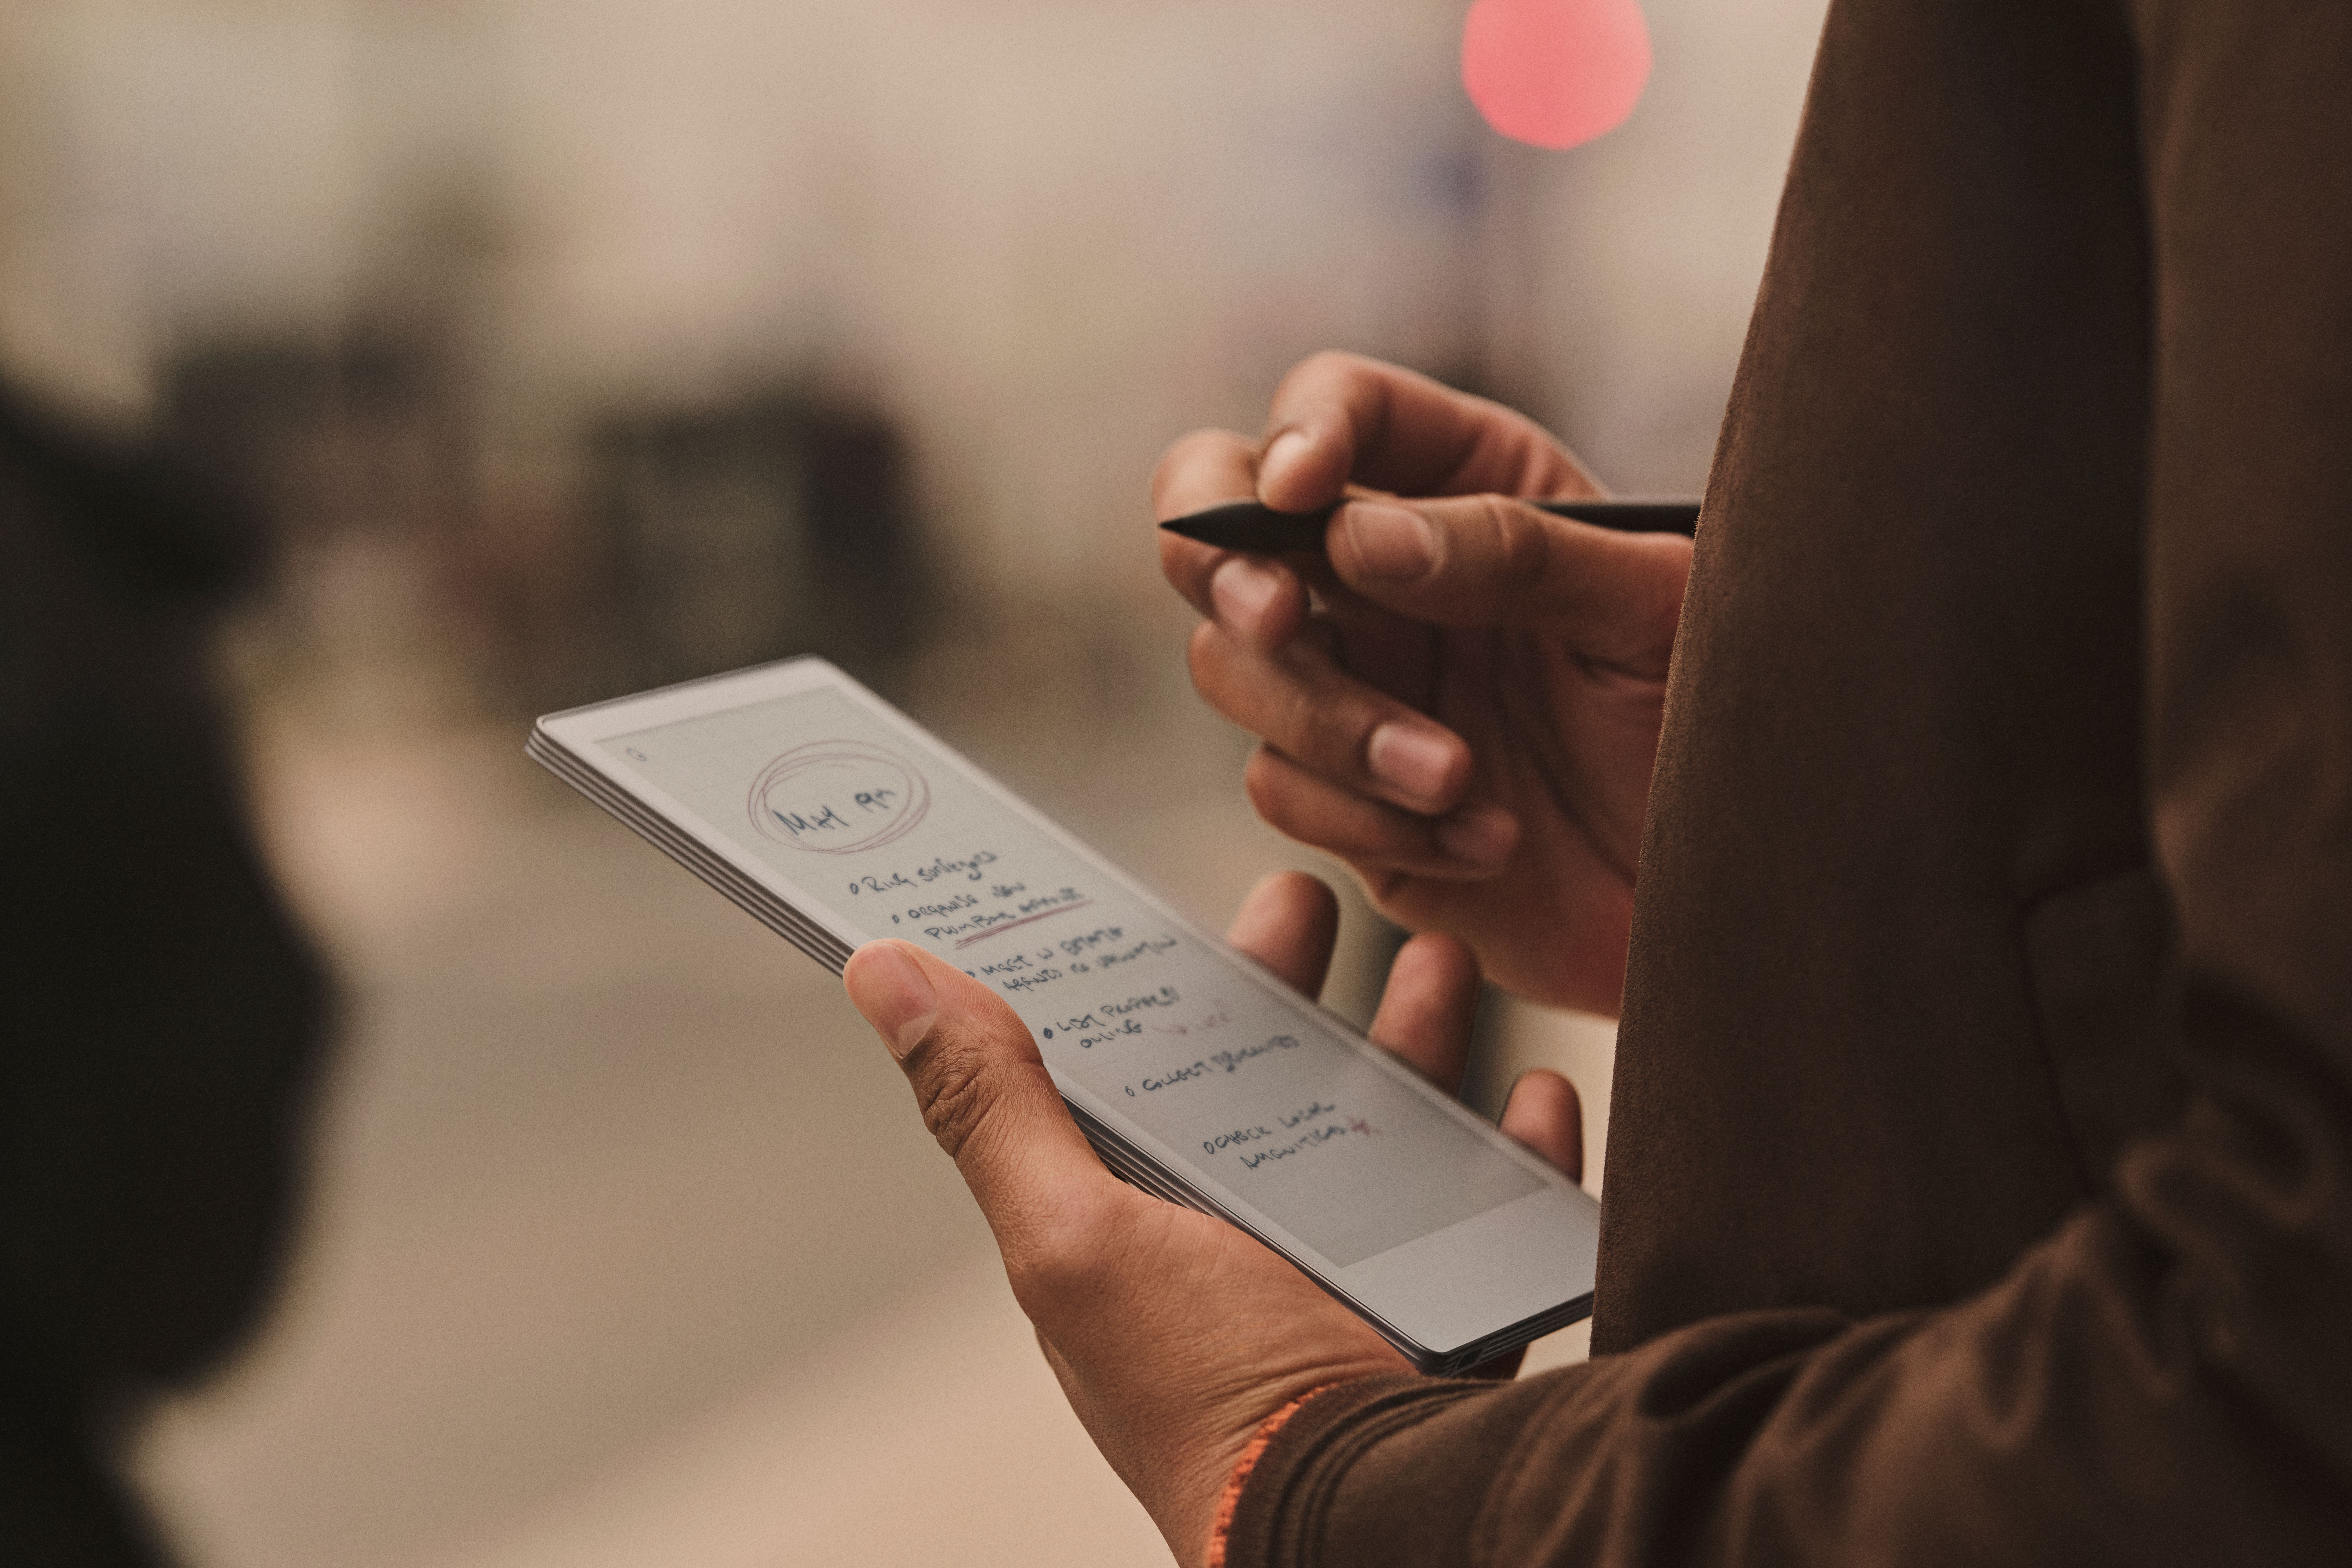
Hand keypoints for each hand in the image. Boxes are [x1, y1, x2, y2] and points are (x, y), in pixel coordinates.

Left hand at [843, 871, 1580, 1567]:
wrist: (1378, 1524)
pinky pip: (1495, 1209)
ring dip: (1415, 1035)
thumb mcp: (1076, 1237)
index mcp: (1143, 1229)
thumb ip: (990, 1108)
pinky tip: (1527, 1091)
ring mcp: (1355, 1282)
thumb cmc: (1212, 1400)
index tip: (1158, 903)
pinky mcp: (1455, 1312)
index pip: (1136, 1076)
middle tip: (1309, 896)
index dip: (1143, 986)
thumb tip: (880, 977)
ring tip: (1440, 958)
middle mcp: (1241, 1249)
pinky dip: (1516, 1145)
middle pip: (1266, 1083)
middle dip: (1289, 986)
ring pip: (1387, 1127)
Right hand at [1157, 352, 1692, 1013]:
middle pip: (1218, 527)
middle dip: (1225, 566)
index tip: (1305, 490)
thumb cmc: (1718, 721)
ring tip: (1456, 777)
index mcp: (1464, 486)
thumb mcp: (1652, 608)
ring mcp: (1353, 685)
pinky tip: (1482, 840)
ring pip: (1236, 671)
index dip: (1295, 434)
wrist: (1737, 881)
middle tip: (1283, 618)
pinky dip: (1371, 821)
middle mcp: (1382, 577)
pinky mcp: (1344, 800)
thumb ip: (1513, 551)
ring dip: (1334, 727)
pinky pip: (1285, 792)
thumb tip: (1354, 536)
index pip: (1335, 406)